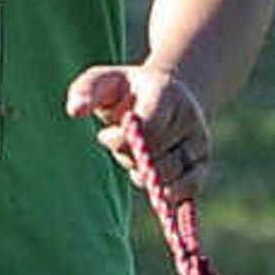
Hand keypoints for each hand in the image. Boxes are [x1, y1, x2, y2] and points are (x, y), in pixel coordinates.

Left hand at [66, 61, 209, 198]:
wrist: (166, 94)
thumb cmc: (127, 90)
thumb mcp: (103, 81)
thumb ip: (85, 91)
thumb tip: (74, 111)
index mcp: (166, 94)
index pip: (149, 128)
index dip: (122, 140)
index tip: (105, 134)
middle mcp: (189, 118)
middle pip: (155, 156)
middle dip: (129, 156)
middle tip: (122, 143)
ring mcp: (199, 141)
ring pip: (168, 176)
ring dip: (144, 175)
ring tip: (138, 155)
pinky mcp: (201, 164)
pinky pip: (188, 190)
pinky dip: (166, 194)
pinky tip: (152, 178)